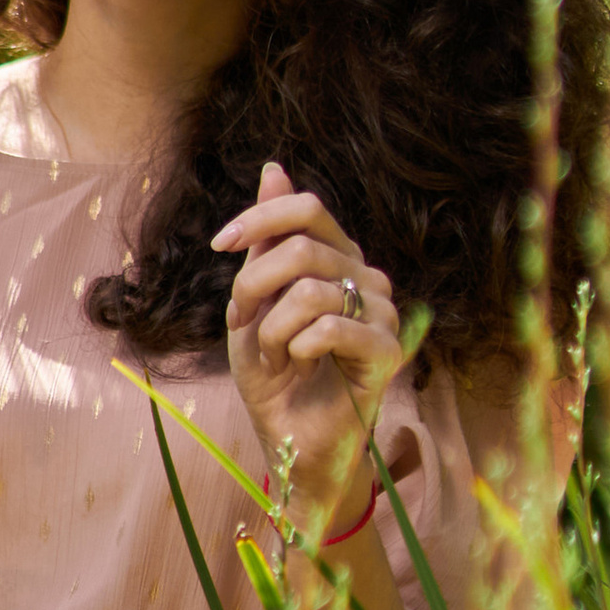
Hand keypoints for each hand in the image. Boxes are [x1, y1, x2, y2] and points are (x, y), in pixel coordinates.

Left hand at [215, 162, 402, 522]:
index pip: (307, 208)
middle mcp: (367, 277)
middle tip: (240, 324)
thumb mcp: (254, 302)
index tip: (220, 244)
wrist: (290, 441)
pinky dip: (297, 348)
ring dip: (272, 329)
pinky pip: (331, 327)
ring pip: (311, 290)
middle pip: (300, 248)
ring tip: (273, 357)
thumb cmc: (274, 375)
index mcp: (338, 258)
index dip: (259, 217)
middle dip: (252, 286)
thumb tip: (274, 168)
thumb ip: (265, 242)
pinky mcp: (388, 352)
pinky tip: (298, 367)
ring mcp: (383, 314)